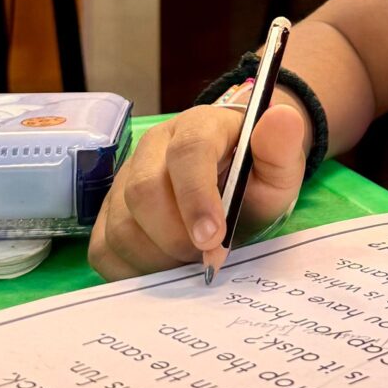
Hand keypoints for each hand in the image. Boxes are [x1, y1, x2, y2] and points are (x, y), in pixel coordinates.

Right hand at [88, 99, 307, 278]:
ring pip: (121, 225)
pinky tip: (163, 266)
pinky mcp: (108, 210)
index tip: (214, 239)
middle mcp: (153, 146)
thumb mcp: (279, 165)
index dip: (196, 198)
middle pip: (144, 192)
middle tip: (207, 256)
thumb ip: (281, 147)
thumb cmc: (254, 175)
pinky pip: (103, 248)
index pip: (187, 152)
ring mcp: (124, 177)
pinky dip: (133, 269)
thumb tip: (284, 118)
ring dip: (158, 257)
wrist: (234, 181)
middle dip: (177, 236)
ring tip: (189, 259)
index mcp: (198, 126)